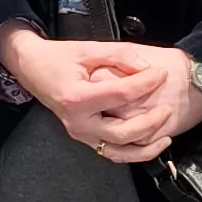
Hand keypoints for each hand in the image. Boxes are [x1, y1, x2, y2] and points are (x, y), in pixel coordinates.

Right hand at [0, 26, 201, 162]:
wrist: (33, 69)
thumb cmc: (58, 58)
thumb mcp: (88, 48)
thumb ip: (120, 55)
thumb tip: (147, 67)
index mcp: (77, 98)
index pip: (120, 95)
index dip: (145, 83)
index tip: (161, 74)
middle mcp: (78, 122)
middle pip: (122, 132)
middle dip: (150, 122)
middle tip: (167, 108)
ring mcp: (80, 134)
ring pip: (118, 151)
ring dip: (145, 148)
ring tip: (166, 135)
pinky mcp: (84, 138)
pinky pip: (112, 152)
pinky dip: (133, 152)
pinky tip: (150, 144)